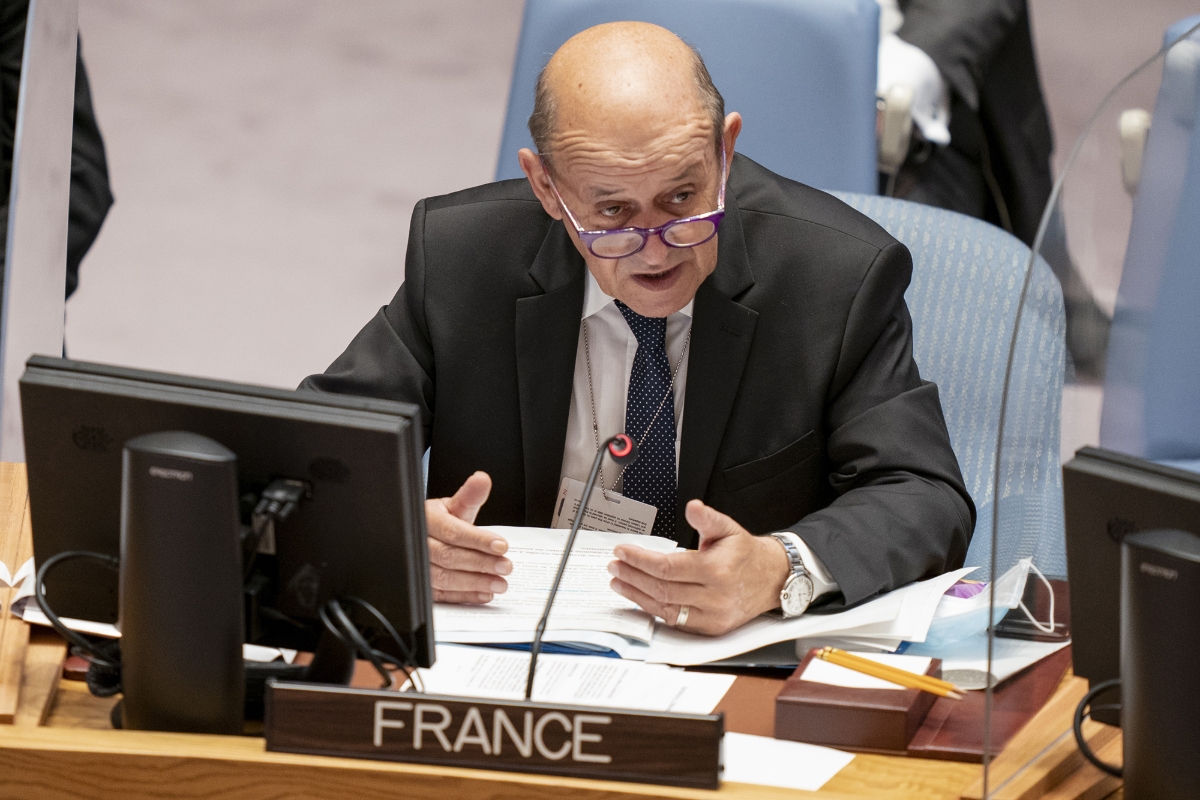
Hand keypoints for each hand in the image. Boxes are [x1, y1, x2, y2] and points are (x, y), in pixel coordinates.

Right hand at [425, 471, 511, 603]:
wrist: (425, 535)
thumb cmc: (441, 520)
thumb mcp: (455, 506)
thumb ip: (471, 495)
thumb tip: (482, 479)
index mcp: (427, 519)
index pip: (453, 532)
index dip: (478, 540)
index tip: (502, 546)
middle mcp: (420, 544)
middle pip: (449, 556)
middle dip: (481, 563)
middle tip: (505, 566)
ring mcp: (419, 567)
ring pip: (444, 578)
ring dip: (475, 583)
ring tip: (500, 583)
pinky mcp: (423, 585)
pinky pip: (443, 595)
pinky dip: (466, 596)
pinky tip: (484, 594)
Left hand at [607, 499, 789, 635]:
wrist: (771, 579)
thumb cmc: (745, 554)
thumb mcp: (728, 528)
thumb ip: (707, 518)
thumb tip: (692, 507)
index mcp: (716, 571)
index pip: (667, 568)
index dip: (640, 560)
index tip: (622, 551)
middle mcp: (714, 597)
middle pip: (662, 590)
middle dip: (633, 576)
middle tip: (615, 565)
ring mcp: (713, 616)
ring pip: (666, 609)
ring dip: (636, 595)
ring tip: (618, 582)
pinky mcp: (711, 629)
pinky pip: (675, 622)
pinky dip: (654, 610)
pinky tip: (639, 598)